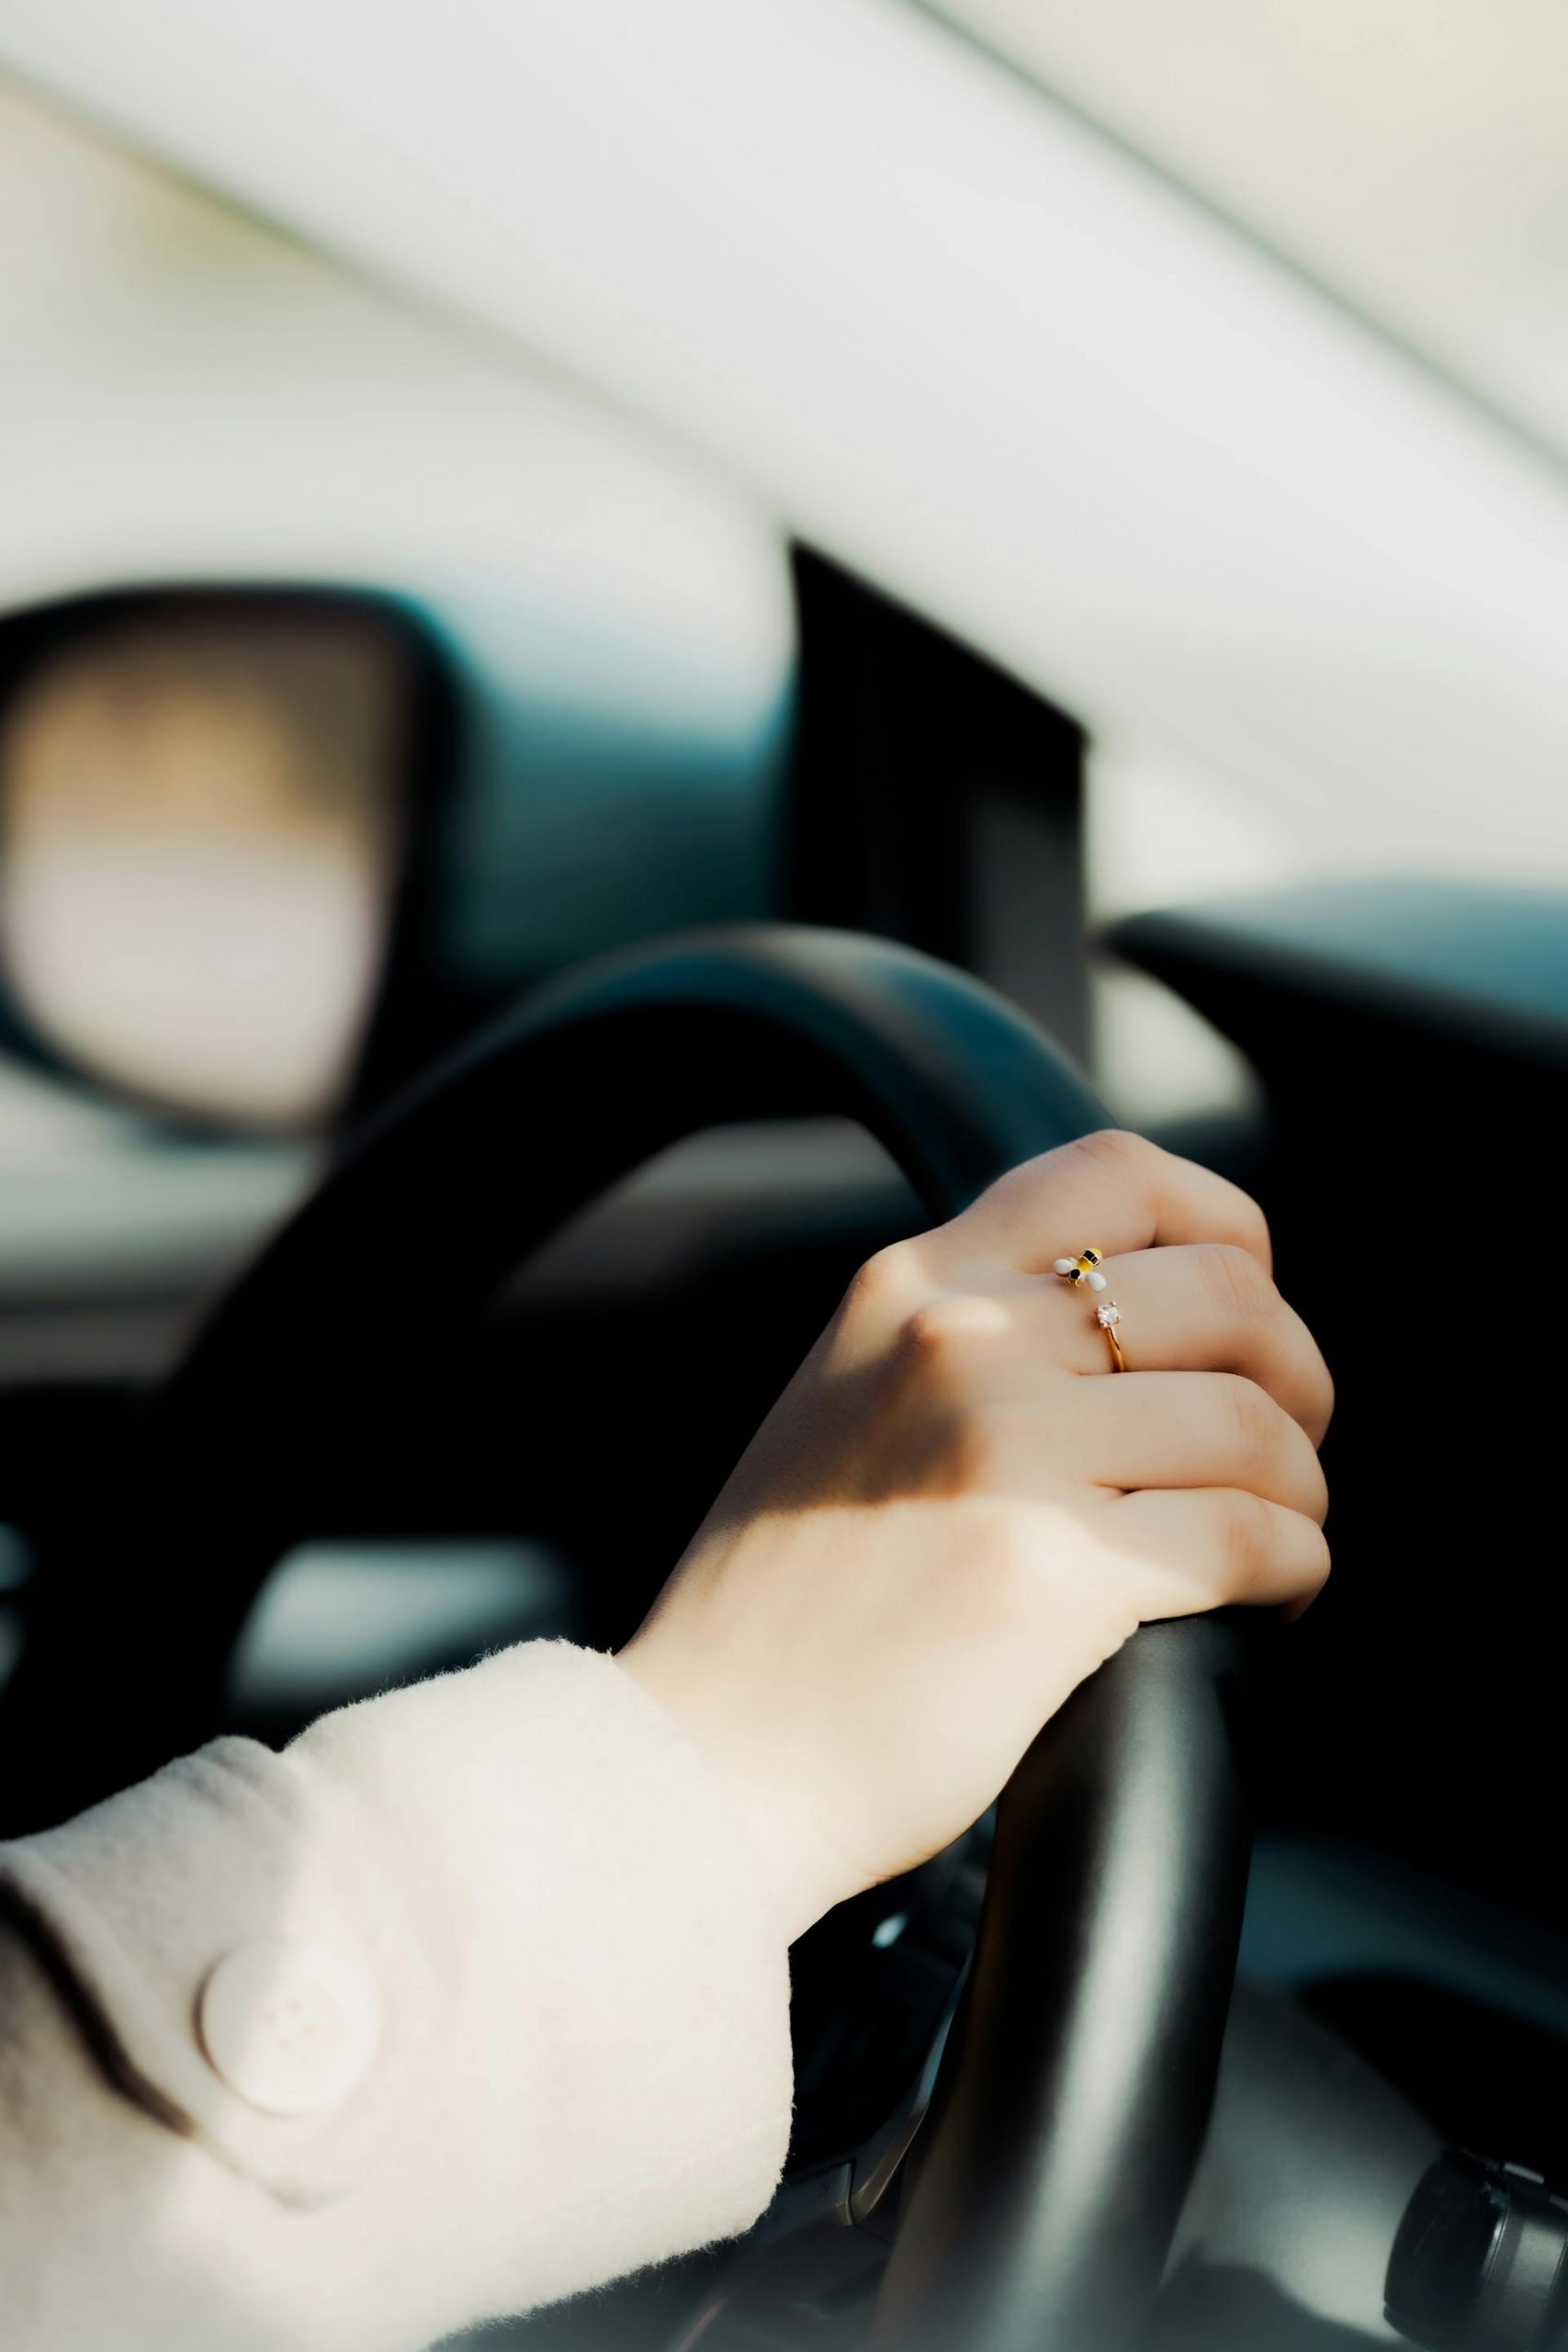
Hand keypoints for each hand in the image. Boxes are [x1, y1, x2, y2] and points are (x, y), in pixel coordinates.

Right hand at [617, 1131, 1331, 1941]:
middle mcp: (956, 1339)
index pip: (1119, 1172)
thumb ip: (958, 1342)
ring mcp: (1003, 1448)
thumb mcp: (843, 1406)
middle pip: (1225, 1293)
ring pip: (1253, 1424)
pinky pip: (1251, 1537)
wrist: (703, 1762)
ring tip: (1278, 1540)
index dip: (1226, 1229)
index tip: (1249, 1306)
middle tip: (1286, 1451)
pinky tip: (1273, 1604)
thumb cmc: (781, 1613)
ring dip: (1299, 1491)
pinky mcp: (1052, 1570)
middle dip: (1294, 1375)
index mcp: (905, 1285)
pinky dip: (1295, 1570)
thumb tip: (1128, 1327)